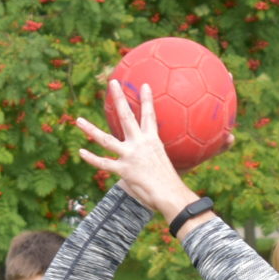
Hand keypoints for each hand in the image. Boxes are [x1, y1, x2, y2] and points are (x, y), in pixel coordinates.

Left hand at [73, 80, 195, 219]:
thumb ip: (170, 156)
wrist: (170, 195)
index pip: (150, 115)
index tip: (144, 85)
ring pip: (105, 139)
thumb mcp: (175, 163)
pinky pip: (103, 163)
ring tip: (78, 120)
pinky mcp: (123, 170)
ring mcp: (129, 156)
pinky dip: (91, 159)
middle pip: (126, 116)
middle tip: (112, 83)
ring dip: (90, 130)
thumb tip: (200, 156)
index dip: (147, 99)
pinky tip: (81, 152)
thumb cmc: (173, 183)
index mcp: (153, 141)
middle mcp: (139, 144)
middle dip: (119, 98)